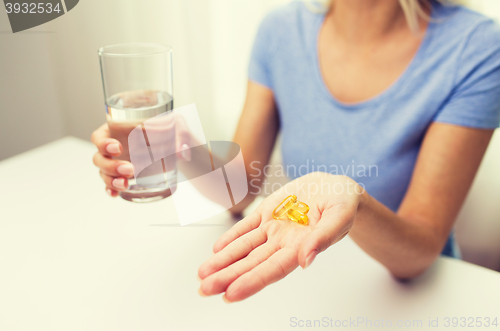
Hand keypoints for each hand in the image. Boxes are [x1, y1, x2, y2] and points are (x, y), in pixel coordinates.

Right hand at [90, 114, 192, 196]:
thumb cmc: (173, 129)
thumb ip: (182, 136)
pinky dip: (111, 189)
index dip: (103, 143)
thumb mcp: (178, 125)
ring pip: (104, 173)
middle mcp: (114, 147)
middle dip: (111, 166)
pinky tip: (115, 194)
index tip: (118, 148)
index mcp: (119, 129)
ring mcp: (117, 162)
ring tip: (125, 184)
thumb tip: (183, 154)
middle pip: (99, 158)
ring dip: (111, 180)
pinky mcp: (124, 175)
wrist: (178, 146)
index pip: (99, 136)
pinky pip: (111, 184)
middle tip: (130, 169)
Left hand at [198, 172, 366, 301]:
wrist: (335, 187)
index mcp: (301, 247)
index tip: (231, 294)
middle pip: (251, 263)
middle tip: (205, 289)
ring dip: (223, 260)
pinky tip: (216, 249)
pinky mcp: (267, 212)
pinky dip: (231, 237)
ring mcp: (273, 228)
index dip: (252, 281)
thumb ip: (323, 238)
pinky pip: (246, 226)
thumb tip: (307, 260)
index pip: (272, 269)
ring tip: (203, 274)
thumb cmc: (343, 204)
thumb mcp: (339, 217)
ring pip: (243, 247)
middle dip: (227, 276)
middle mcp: (283, 242)